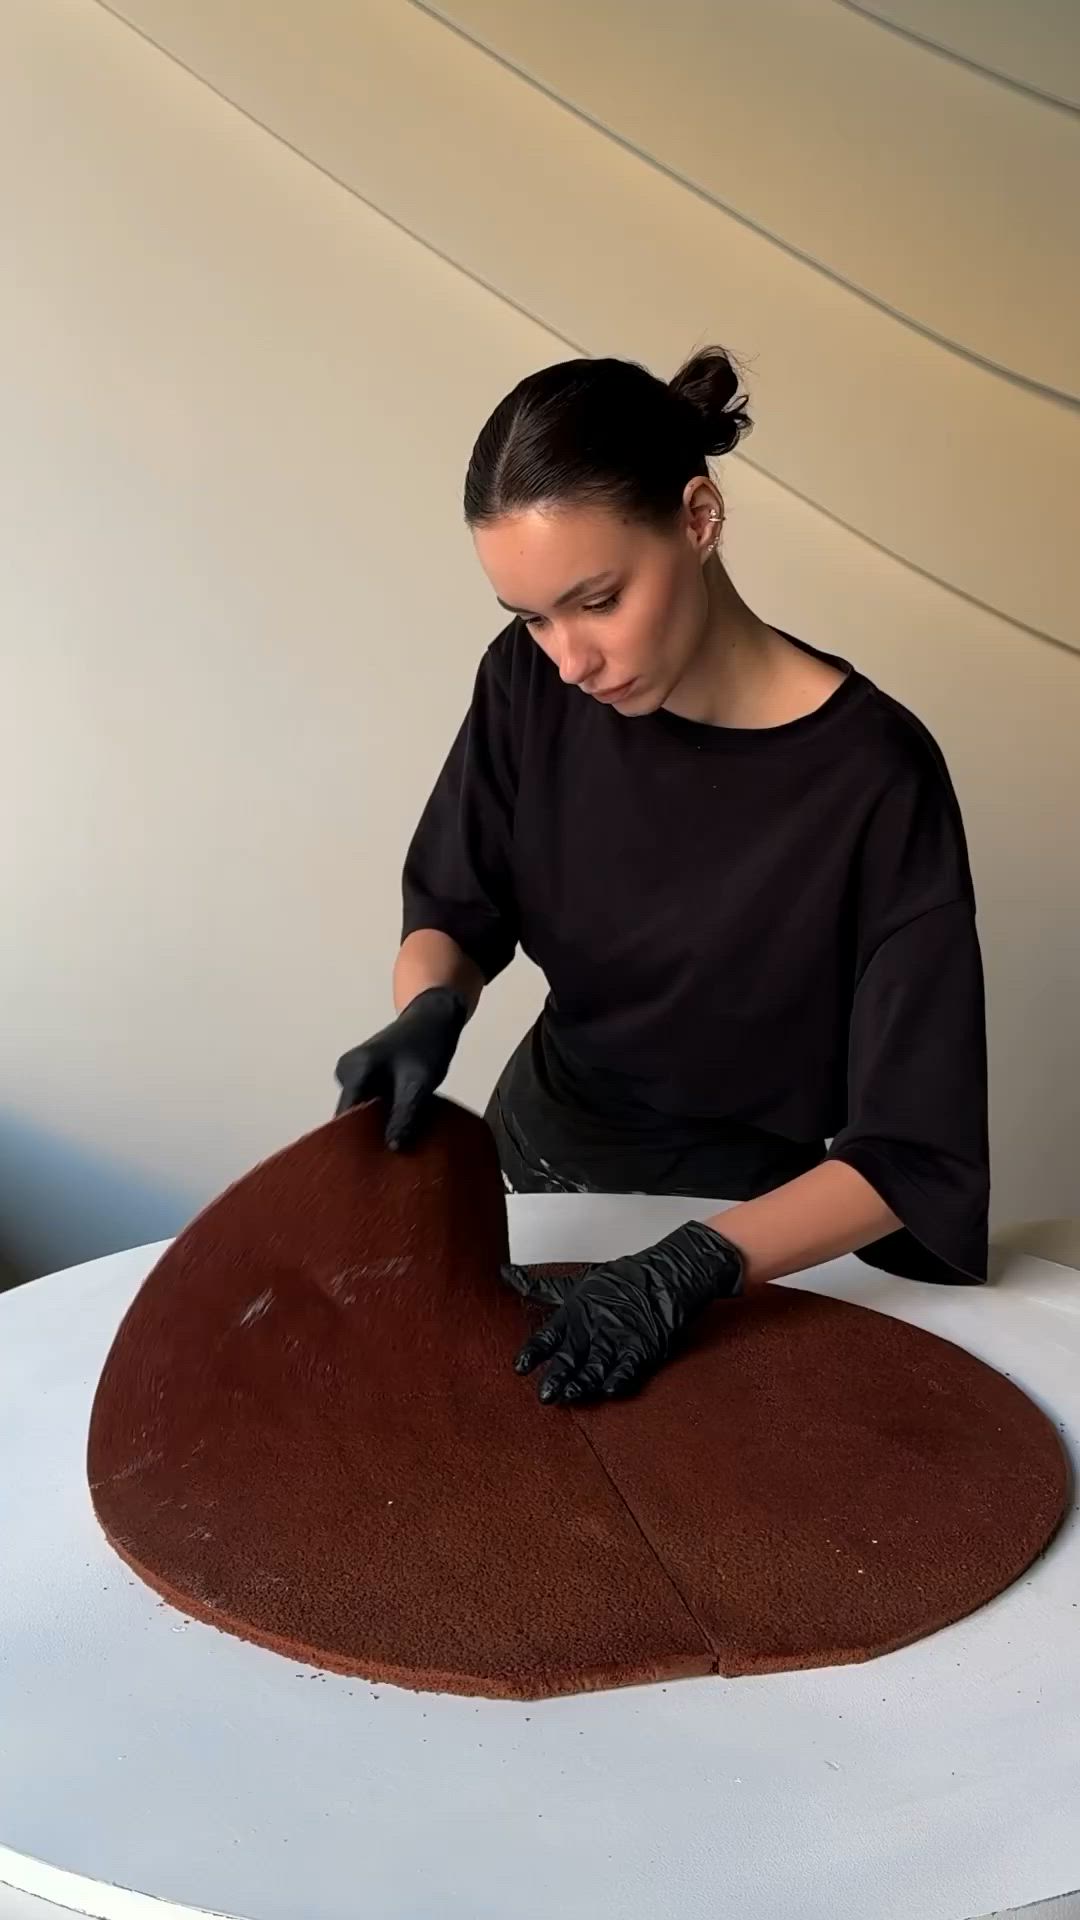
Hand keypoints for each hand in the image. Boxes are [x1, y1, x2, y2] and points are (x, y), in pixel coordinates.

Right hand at [334, 986, 467, 1148]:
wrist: (434, 1018)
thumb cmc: (427, 1045)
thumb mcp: (420, 1083)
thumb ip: (405, 1115)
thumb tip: (392, 1148)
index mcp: (354, 1071)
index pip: (345, 1118)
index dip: (356, 1144)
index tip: (370, 1167)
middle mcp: (346, 1072)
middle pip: (351, 1116)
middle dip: (368, 1136)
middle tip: (387, 1163)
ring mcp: (353, 1073)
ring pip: (360, 1111)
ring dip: (376, 1126)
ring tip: (394, 1148)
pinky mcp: (363, 1076)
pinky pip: (368, 1103)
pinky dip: (381, 1114)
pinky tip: (396, 1128)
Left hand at [503, 1221, 743, 1404]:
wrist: (661, 1277)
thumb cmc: (616, 1282)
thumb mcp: (573, 1284)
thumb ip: (538, 1287)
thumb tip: (505, 1273)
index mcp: (573, 1313)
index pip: (547, 1336)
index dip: (534, 1352)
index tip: (519, 1367)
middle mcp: (592, 1328)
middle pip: (571, 1356)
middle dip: (557, 1376)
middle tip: (544, 1393)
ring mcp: (617, 1339)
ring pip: (596, 1365)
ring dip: (584, 1382)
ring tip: (571, 1395)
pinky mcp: (640, 1348)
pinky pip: (629, 1366)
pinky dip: (620, 1377)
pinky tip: (610, 1389)